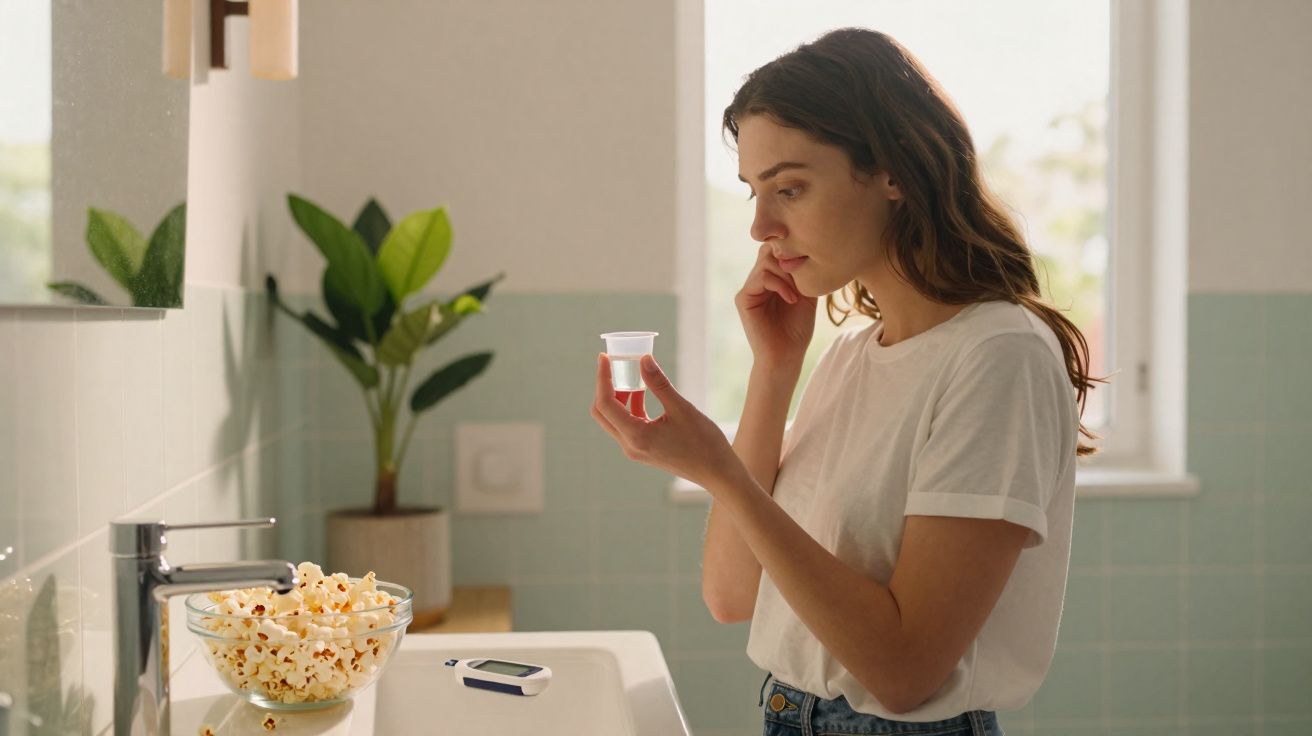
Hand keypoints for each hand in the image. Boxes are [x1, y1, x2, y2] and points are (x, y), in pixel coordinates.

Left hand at [590, 353, 738, 490]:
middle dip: (605, 387)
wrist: (718, 473)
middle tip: (613, 365)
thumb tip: (644, 359)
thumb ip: (659, 383)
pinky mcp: (644, 450)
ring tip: (632, 376)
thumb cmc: (704, 443)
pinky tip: (643, 393)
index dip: (602, 378)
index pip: (605, 403)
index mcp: (636, 436)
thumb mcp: (682, 408)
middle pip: (602, 413)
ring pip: (614, 419)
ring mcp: (636, 450)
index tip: (605, 357)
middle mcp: (630, 446)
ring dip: (618, 397)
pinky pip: (628, 426)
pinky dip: (630, 408)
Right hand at [736, 243, 817, 366]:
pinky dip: (780, 285)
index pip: (776, 250)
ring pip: (766, 261)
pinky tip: (792, 299)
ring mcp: (749, 289)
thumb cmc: (798, 329)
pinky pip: (761, 277)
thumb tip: (807, 249)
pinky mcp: (743, 298)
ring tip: (798, 293)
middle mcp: (757, 280)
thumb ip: (803, 272)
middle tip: (803, 279)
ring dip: (787, 274)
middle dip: (789, 260)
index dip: (791, 251)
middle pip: (769, 250)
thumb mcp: (807, 295)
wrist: (786, 356)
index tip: (809, 264)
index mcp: (771, 278)